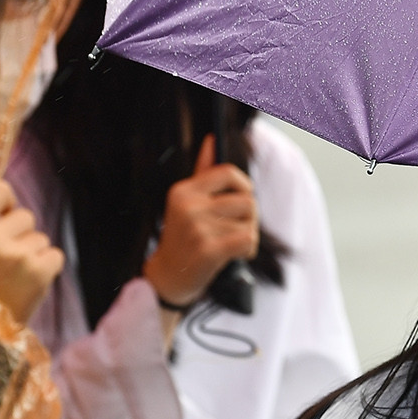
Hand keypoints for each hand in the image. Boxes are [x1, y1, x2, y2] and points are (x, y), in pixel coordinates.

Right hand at [0, 180, 63, 322]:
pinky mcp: (40, 271)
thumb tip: (4, 192)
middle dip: (20, 234)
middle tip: (4, 260)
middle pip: (25, 215)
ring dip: (33, 253)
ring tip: (14, 275)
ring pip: (41, 237)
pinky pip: (55, 254)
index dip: (6, 200)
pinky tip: (29, 281)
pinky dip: (47, 267)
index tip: (3, 214)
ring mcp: (17, 255)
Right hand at [141, 136, 259, 307]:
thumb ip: (203, 173)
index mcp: (183, 190)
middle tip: (235, 229)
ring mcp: (197, 227)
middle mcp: (188, 206)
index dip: (243, 185)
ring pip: (249, 222)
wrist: (168, 278)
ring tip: (230, 244)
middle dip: (249, 217)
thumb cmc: (183, 239)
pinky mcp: (208, 250)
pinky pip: (247, 240)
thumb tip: (212, 140)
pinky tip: (234, 255)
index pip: (228, 172)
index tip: (241, 199)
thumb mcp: (187, 203)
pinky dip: (247, 250)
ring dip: (247, 235)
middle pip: (246, 199)